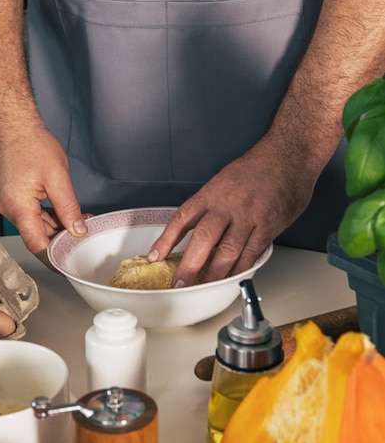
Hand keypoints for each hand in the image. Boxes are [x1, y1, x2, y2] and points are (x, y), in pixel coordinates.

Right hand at [0, 124, 87, 265]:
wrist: (15, 125)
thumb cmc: (31, 144)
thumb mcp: (57, 178)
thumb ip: (69, 207)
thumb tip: (77, 228)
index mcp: (19, 207)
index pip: (37, 245)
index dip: (53, 258)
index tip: (67, 266)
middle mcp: (10, 207)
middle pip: (37, 235)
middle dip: (60, 240)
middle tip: (82, 239)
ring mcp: (11, 201)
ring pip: (36, 224)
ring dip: (57, 227)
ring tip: (79, 224)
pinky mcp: (14, 194)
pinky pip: (32, 212)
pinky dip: (49, 215)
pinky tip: (66, 214)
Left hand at [148, 136, 317, 286]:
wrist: (287, 155)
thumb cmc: (257, 167)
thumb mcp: (224, 180)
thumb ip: (211, 204)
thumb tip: (196, 229)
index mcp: (212, 193)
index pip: (182, 218)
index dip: (166, 240)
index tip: (155, 256)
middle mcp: (227, 205)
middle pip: (203, 239)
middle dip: (189, 266)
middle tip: (179, 284)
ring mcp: (248, 216)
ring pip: (227, 251)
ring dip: (214, 274)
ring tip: (204, 288)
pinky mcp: (268, 225)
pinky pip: (251, 253)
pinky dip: (241, 269)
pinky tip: (233, 278)